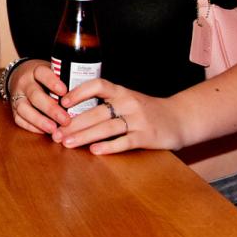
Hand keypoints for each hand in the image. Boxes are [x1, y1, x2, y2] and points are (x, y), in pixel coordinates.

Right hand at [7, 60, 71, 134]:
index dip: (52, 82)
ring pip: (23, 108)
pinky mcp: (13, 109)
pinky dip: (31, 127)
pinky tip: (44, 131)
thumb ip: (66, 81)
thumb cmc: (45, 77)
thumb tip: (87, 96)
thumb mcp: (54, 72)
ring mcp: (17, 96)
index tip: (64, 92)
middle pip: (35, 95)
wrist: (21, 76)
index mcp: (36, 70)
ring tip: (54, 130)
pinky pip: (19, 119)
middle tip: (66, 120)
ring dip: (39, 120)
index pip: (42, 73)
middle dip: (51, 109)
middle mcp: (24, 83)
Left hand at [53, 78, 186, 154]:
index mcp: (121, 91)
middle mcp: (128, 102)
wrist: (180, 118)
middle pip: (96, 112)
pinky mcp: (147, 136)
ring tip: (67, 143)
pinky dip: (109, 146)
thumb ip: (105, 103)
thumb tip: (71, 112)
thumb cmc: (147, 110)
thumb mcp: (127, 100)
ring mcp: (139, 119)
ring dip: (84, 136)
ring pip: (106, 127)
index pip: (97, 85)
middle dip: (73, 123)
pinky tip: (94, 151)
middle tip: (56, 133)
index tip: (62, 103)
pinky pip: (124, 141)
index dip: (78, 92)